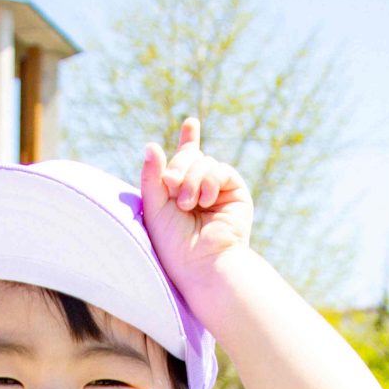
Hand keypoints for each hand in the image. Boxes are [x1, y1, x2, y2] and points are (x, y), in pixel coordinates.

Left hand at [140, 119, 252, 295]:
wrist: (201, 265)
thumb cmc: (174, 245)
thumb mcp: (155, 207)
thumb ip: (152, 176)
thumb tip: (151, 144)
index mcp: (179, 194)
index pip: (184, 161)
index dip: (189, 141)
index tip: (192, 123)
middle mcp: (200, 191)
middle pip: (188, 158)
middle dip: (178, 168)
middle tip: (171, 189)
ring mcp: (219, 191)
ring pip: (204, 161)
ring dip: (192, 179)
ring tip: (188, 204)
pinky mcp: (236, 193)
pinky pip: (221, 169)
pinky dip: (211, 180)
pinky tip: (206, 199)